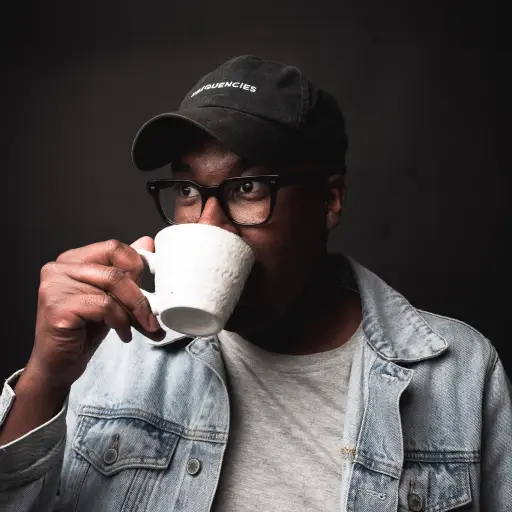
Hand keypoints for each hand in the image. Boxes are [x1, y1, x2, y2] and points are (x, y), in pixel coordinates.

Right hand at [26, 237, 164, 388]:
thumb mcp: (111, 297)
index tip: (150, 289)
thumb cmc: (82, 331)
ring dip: (132, 312)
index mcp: (72, 260)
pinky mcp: (57, 307)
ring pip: (112, 287)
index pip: (114, 248)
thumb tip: (147, 242)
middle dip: (140, 298)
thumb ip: (125, 271)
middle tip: (152, 318)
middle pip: (116, 270)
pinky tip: (121, 333)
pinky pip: (103, 306)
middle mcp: (59, 268)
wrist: (58, 365)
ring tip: (135, 328)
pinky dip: (119, 321)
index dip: (137, 267)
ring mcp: (55, 286)